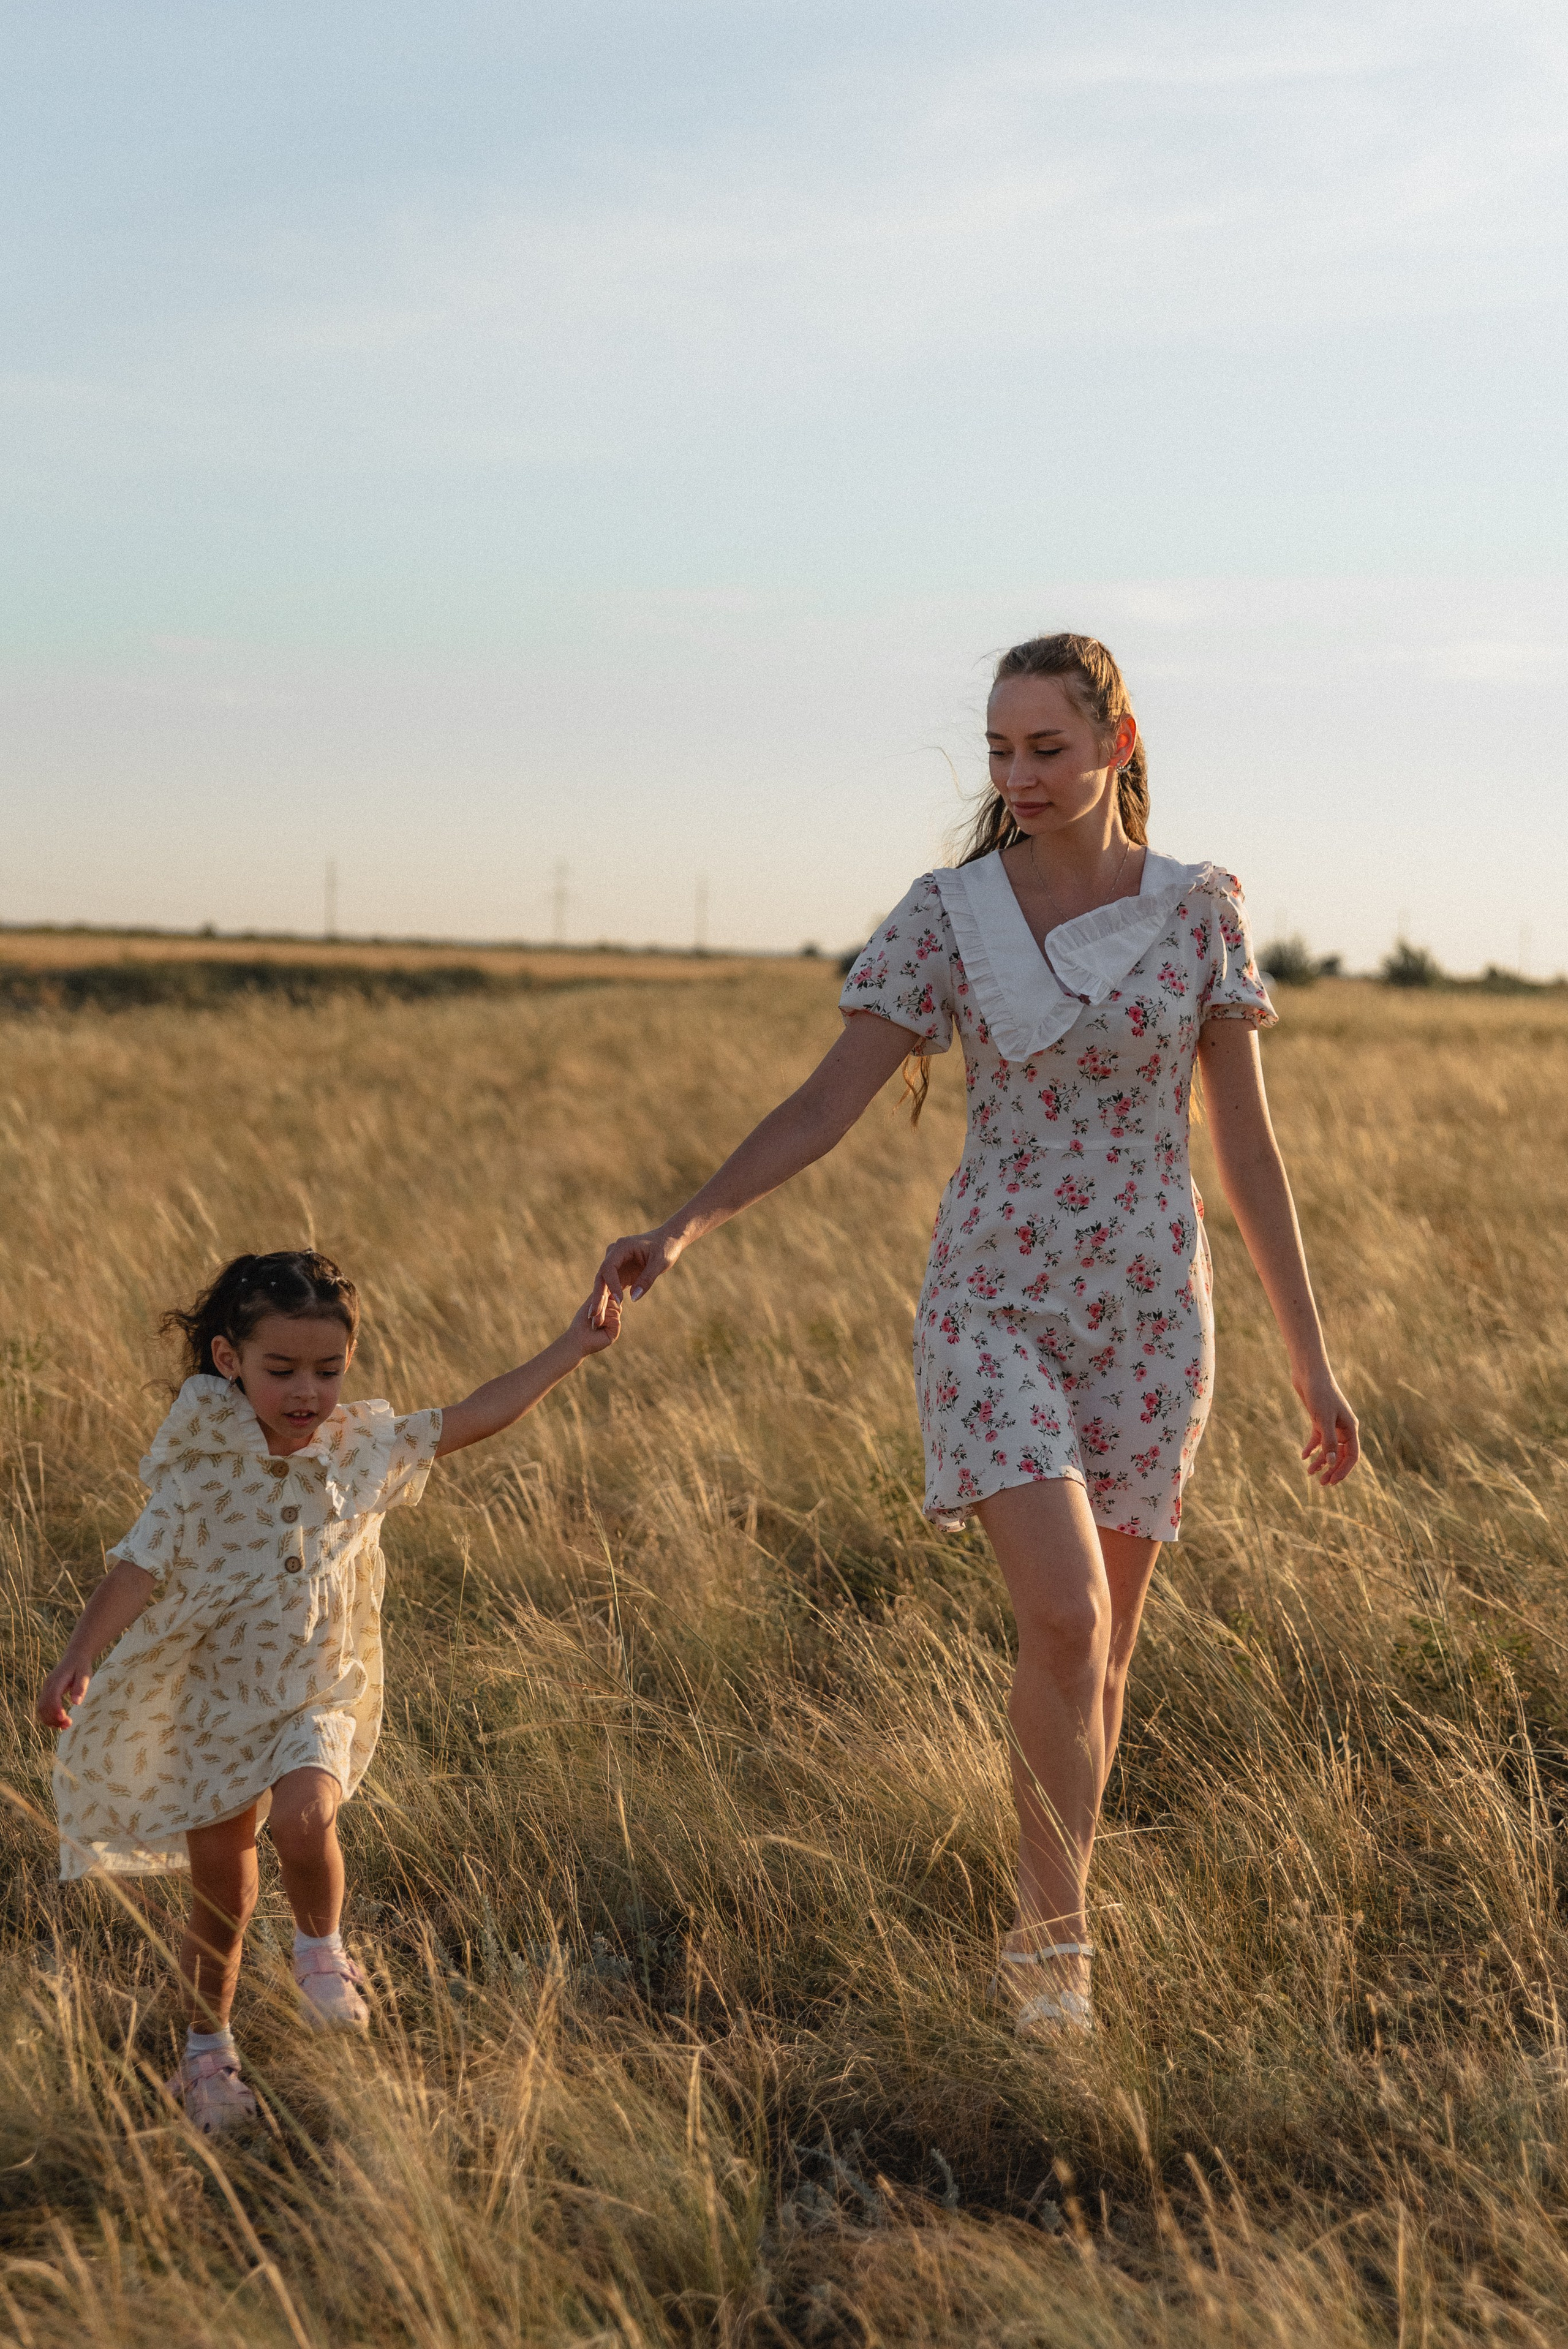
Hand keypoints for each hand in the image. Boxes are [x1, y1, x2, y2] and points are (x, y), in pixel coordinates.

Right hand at [37, 1655, 88, 1730]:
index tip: (65, 1719)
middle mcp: (48, 1685)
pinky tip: (59, 1722)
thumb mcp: (85, 1675)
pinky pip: (43, 1707)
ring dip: (50, 1720)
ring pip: (41, 1708)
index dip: (56, 1710)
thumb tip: (76, 1703)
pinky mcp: (47, 1693)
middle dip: (54, 1718)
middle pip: (45, 1705)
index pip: (53, 1697)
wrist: (75, 1657)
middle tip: (68, 1725)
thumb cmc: (81, 1666)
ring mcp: (46, 1689)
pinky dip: (48, 1717)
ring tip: (64, 1726)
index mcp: (57, 1680)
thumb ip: (80, 1687)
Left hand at [569, 1288, 621, 1356]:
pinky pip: (616, 1320)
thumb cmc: (582, 1320)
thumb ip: (602, 1293)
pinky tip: (599, 1327)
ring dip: (603, 1314)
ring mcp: (615, 1322)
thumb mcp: (592, 1302)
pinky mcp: (616, 1330)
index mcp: (607, 1307)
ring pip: (617, 1310)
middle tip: (592, 1315)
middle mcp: (612, 1314)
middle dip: (603, 1306)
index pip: (613, 1296)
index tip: (595, 1304)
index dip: (605, 1298)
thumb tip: (614, 1286)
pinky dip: (606, 1321)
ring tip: (595, 1322)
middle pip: (616, 1302)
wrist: (578, 1338)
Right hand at [590, 1226, 684, 1325]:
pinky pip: (611, 1287)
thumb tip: (633, 1299)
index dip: (612, 1285)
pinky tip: (603, 1315)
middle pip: (601, 1277)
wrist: (668, 1240)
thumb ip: (646, 1279)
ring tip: (595, 1320)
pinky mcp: (620, 1273)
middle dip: (597, 1296)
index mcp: (622, 1247)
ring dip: (599, 1301)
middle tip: (594, 1315)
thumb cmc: (666, 1247)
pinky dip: (607, 1300)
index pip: (609, 1267)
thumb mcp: (660, 1263)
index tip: (619, 1301)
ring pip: (603, 1284)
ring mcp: (616, 1264)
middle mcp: (614, 1254)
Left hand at [1293, 1364, 1359, 1485]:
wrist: (1309, 1373)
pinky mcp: (1318, 1419)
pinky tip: (1303, 1456)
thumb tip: (1332, 1463)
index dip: (1344, 1470)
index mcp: (1350, 1428)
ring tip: (1309, 1472)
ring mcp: (1331, 1424)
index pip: (1352, 1456)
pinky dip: (1311, 1448)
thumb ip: (1328, 1442)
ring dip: (1321, 1461)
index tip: (1332, 1482)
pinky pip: (1318, 1439)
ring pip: (1329, 1448)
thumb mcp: (1323, 1420)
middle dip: (1332, 1469)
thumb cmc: (1319, 1394)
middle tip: (1321, 1483)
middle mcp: (1343, 1427)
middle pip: (1341, 1455)